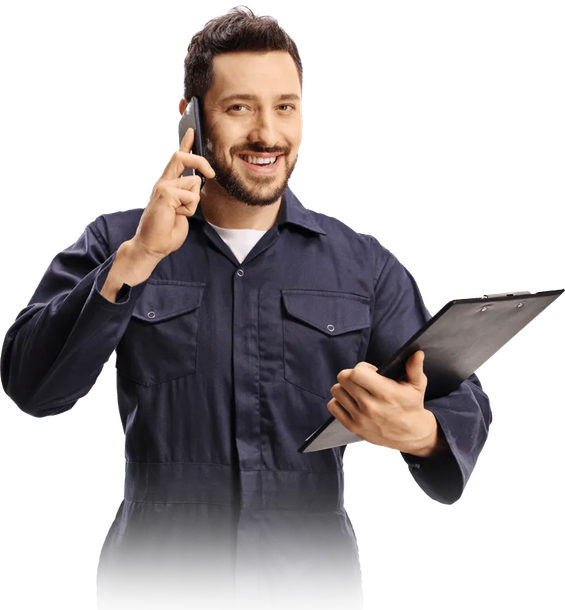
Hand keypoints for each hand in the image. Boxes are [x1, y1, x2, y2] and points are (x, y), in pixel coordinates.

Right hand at [132, 127, 215, 261]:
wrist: (153, 245)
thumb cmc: (167, 230)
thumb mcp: (182, 208)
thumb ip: (188, 194)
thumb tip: (198, 181)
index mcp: (167, 184)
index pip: (177, 159)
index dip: (186, 144)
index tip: (192, 130)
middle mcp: (163, 182)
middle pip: (181, 157)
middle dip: (200, 161)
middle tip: (211, 174)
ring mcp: (162, 186)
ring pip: (194, 182)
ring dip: (193, 202)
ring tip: (179, 213)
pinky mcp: (165, 193)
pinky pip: (190, 195)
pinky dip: (189, 209)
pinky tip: (176, 215)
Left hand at [328, 351, 440, 455]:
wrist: (411, 435)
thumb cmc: (412, 406)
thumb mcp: (417, 386)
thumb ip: (415, 368)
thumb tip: (417, 353)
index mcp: (385, 393)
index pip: (357, 373)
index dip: (361, 367)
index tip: (370, 371)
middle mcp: (370, 406)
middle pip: (344, 379)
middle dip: (351, 375)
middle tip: (362, 380)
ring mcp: (360, 418)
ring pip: (336, 391)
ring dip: (344, 387)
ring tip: (356, 390)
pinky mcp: (353, 427)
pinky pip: (333, 406)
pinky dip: (339, 401)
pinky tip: (351, 401)